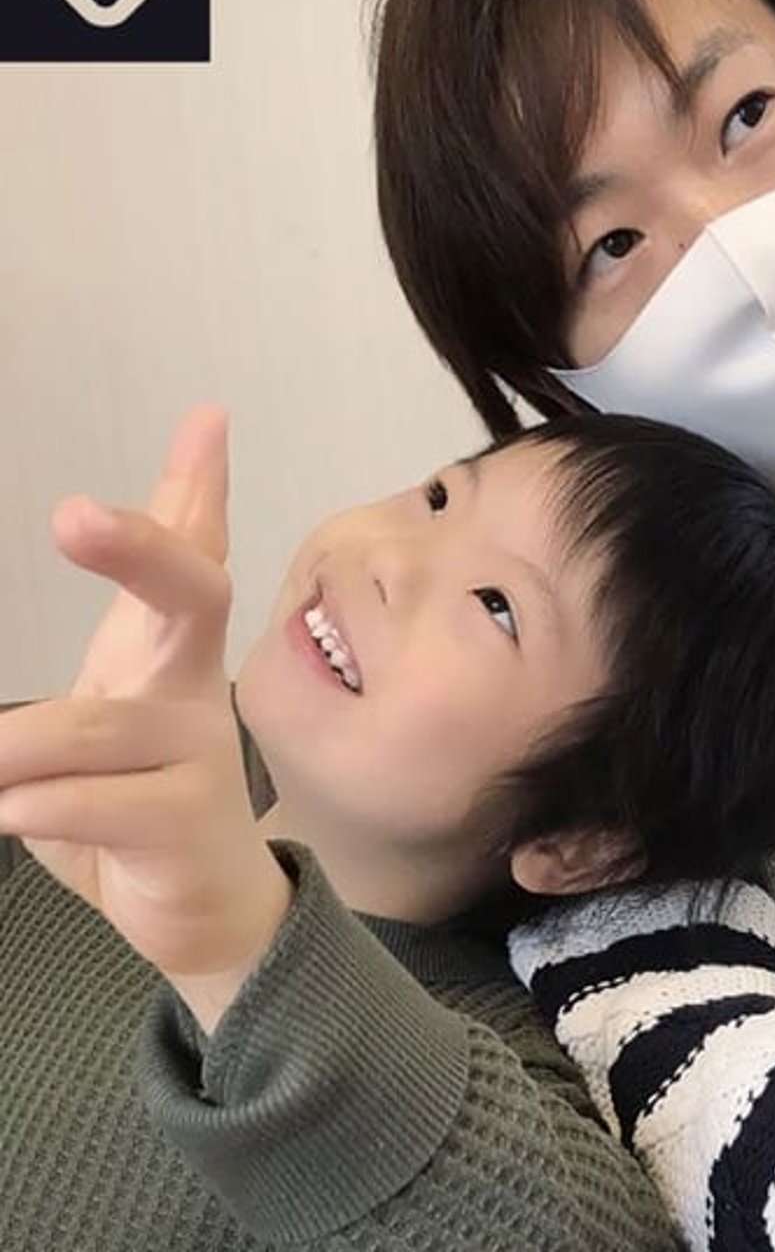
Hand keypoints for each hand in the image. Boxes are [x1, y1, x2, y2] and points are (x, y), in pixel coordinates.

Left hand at [0, 410, 291, 1030]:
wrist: (205, 907)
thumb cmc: (139, 799)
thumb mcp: (102, 718)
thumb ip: (75, 668)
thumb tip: (63, 582)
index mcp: (168, 656)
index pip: (193, 554)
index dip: (199, 485)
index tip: (206, 417)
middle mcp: (192, 689)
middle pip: (193, 598)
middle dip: (140, 550)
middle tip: (75, 515)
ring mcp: (198, 754)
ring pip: (89, 727)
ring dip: (14, 756)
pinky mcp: (186, 823)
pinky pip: (83, 803)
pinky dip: (31, 811)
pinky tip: (16, 817)